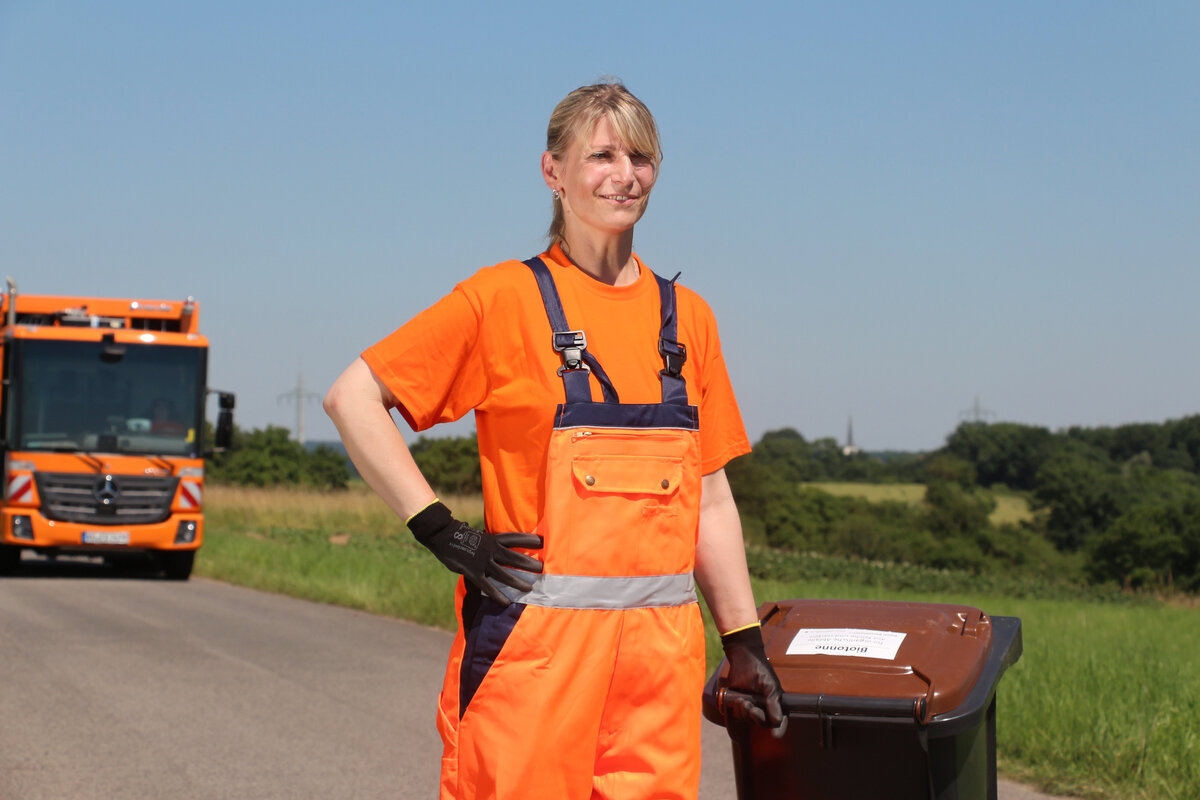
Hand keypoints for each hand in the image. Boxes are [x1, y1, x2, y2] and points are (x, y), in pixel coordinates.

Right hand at [406, 501, 542, 606]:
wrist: (444, 536)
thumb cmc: (462, 535)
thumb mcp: (480, 536)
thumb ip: (490, 543)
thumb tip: (500, 546)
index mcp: (493, 539)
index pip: (515, 538)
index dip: (529, 540)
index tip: (543, 542)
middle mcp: (491, 549)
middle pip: (514, 557)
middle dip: (529, 564)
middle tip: (542, 569)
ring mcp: (483, 562)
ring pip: (504, 573)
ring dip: (518, 581)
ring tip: (530, 588)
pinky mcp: (474, 573)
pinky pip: (488, 586)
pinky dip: (498, 595)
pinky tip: (507, 602)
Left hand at [721, 625, 787, 737]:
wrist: (742, 658)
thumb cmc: (760, 670)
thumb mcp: (769, 686)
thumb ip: (773, 703)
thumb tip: (778, 721)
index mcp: (775, 703)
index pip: (779, 721)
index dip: (779, 729)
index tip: (775, 736)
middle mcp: (763, 707)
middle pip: (762, 722)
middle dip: (756, 717)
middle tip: (750, 708)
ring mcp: (751, 706)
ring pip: (748, 719)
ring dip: (744, 712)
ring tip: (742, 700)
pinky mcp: (738, 704)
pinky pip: (737, 714)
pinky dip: (736, 710)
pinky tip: (737, 700)